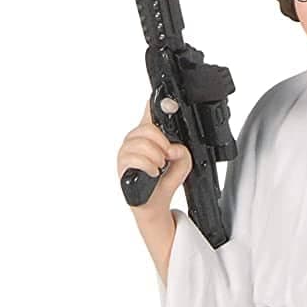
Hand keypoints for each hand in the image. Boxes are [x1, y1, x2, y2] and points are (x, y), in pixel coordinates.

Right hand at [116, 100, 192, 215]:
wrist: (154, 203)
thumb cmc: (163, 181)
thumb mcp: (182, 165)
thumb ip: (184, 153)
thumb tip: (175, 149)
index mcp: (148, 134)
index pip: (149, 111)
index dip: (155, 104)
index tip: (168, 102)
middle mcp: (134, 139)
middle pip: (148, 128)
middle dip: (163, 144)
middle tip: (167, 157)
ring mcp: (126, 151)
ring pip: (143, 143)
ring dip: (156, 157)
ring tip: (159, 167)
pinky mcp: (122, 165)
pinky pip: (136, 158)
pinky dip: (149, 166)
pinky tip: (153, 173)